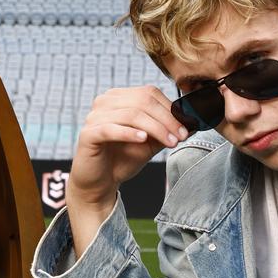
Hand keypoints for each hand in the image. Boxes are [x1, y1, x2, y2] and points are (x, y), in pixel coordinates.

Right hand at [67, 85, 187, 254]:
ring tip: (169, 142)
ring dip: (155, 128)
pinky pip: (111, 129)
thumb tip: (189, 122)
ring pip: (131, 114)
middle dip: (166, 120)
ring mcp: (94, 117)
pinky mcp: (88, 134)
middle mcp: (104, 102)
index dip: (170, 109)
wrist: (100, 184)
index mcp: (118, 98)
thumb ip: (164, 130)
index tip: (185, 128)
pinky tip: (143, 139)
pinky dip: (130, 133)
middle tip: (180, 137)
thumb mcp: (149, 143)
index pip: (149, 93)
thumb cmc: (122, 160)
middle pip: (142, 101)